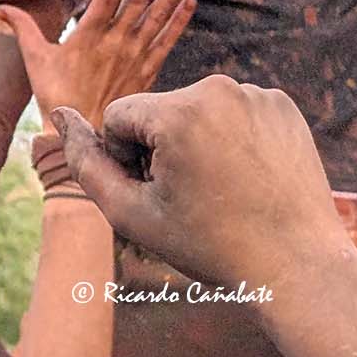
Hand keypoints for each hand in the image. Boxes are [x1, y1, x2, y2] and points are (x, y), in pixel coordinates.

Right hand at [0, 0, 197, 127]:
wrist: (85, 132)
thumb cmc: (56, 94)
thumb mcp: (34, 59)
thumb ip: (22, 28)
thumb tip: (0, 7)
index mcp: (87, 36)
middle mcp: (115, 42)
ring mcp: (134, 56)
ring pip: (158, 16)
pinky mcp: (147, 71)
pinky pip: (167, 41)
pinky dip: (179, 22)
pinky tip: (190, 3)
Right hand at [54, 76, 351, 289]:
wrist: (297, 266)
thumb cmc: (210, 244)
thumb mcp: (130, 212)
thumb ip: (85, 163)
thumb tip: (59, 113)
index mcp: (179, 113)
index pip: (119, 117)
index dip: (126, 160)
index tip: (158, 193)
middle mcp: (219, 90)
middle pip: (157, 111)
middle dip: (161, 148)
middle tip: (190, 195)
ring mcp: (256, 95)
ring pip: (194, 109)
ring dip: (194, 141)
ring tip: (219, 185)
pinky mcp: (281, 104)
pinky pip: (231, 110)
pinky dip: (229, 136)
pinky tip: (244, 173)